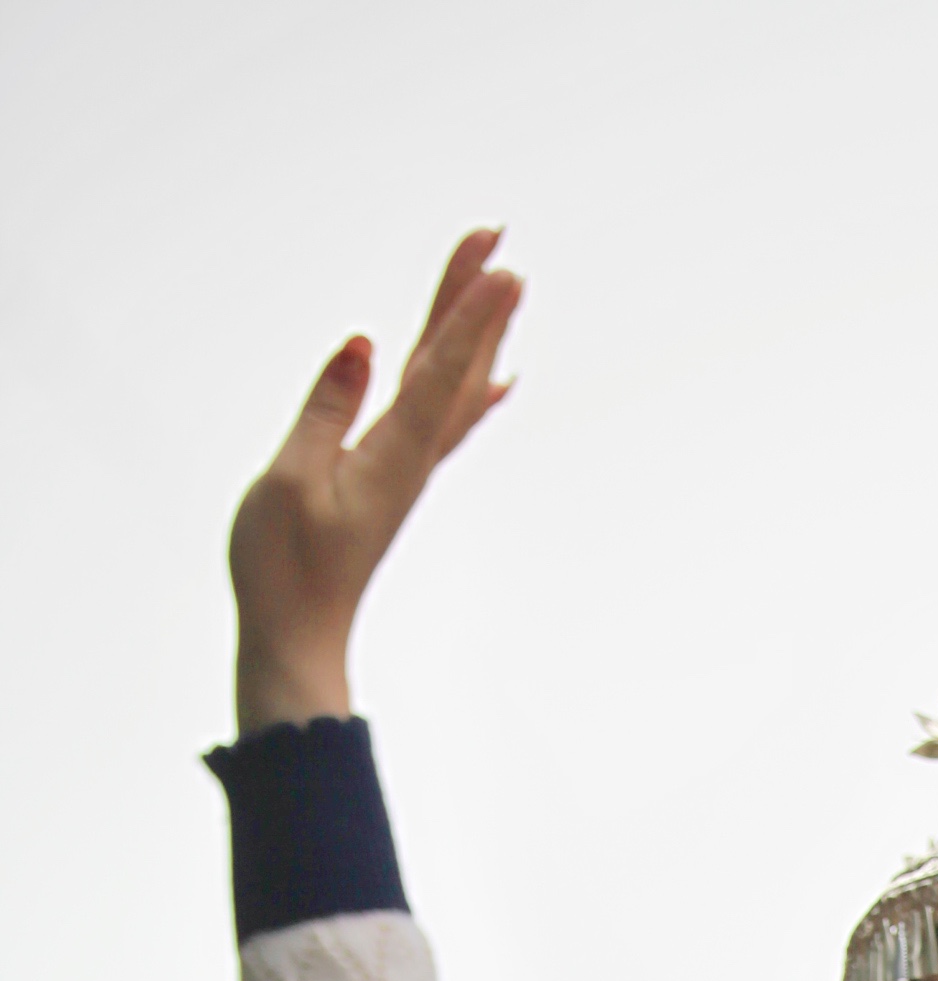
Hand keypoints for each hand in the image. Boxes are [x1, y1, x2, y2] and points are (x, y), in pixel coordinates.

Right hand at [230, 229, 521, 731]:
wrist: (296, 636)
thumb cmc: (284, 566)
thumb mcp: (293, 479)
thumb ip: (328, 408)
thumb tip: (364, 343)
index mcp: (391, 452)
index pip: (438, 368)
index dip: (468, 312)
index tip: (501, 264)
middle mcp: (412, 456)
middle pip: (451, 362)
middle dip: (473, 297)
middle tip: (497, 236)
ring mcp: (405, 469)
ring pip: (451, 386)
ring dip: (474, 331)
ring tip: (501, 282)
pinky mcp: (391, 480)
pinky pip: (441, 421)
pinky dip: (468, 389)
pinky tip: (494, 380)